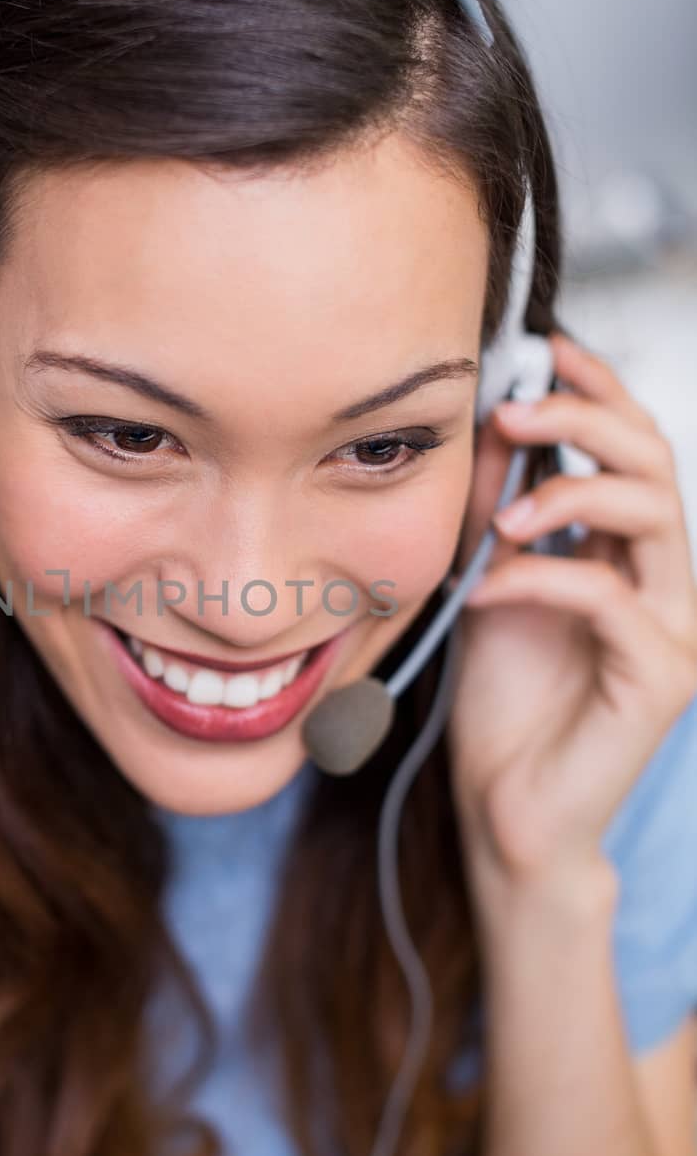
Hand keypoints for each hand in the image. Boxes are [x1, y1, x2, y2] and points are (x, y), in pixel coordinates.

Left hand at [445, 330, 696, 885]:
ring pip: (652, 514)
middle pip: (655, 461)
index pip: (634, 445)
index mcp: (630, 550)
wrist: (505, 805)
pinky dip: (536, 580)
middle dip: (584, 421)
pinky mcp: (660, 677)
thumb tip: (486, 425)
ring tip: (497, 520)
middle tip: (511, 414)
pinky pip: (607, 597)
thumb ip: (495, 510)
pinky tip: (482, 594)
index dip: (599, 390)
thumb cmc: (502, 699)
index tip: (545, 349)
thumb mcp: (487, 580)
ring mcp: (673, 627)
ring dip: (567, 495)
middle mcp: (665, 579)